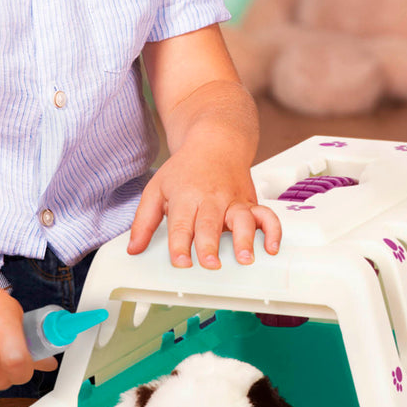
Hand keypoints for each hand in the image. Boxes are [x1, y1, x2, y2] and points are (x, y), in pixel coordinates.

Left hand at [128, 145, 281, 269]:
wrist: (215, 143)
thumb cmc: (185, 170)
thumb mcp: (156, 189)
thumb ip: (143, 221)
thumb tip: (134, 249)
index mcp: (185, 196)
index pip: (181, 224)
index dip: (180, 245)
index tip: (180, 262)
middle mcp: (211, 199)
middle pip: (210, 223)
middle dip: (211, 244)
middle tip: (210, 263)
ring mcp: (233, 201)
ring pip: (242, 219)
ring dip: (245, 238)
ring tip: (245, 258)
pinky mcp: (250, 203)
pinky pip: (267, 215)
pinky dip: (273, 231)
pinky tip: (271, 247)